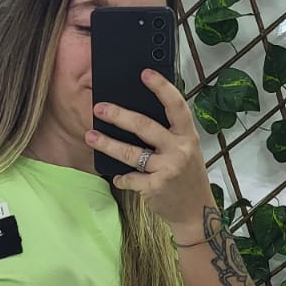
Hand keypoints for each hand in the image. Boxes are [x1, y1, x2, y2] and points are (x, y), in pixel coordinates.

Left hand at [87, 71, 214, 241]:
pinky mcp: (155, 187)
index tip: (145, 73)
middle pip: (145, 126)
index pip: (176, 106)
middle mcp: (180, 150)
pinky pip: (129, 178)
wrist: (195, 212)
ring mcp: (168, 169)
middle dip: (119, 115)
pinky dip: (121, 178)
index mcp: (188, 136)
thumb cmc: (187, 177)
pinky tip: (117, 177)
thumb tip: (136, 116)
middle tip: (100, 107)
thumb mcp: (186, 150)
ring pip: (131, 153)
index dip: (161, 88)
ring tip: (90, 136)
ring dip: (107, 144)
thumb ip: (169, 134)